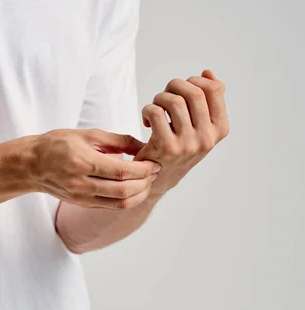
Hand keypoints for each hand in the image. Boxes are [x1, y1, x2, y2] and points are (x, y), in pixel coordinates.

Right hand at [29, 129, 159, 209]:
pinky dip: (127, 200)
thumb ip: (117, 140)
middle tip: (155, 171)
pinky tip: (134, 189)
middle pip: (124, 190)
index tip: (155, 162)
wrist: (31, 165)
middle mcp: (82, 183)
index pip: (122, 171)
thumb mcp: (86, 134)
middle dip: (145, 182)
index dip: (144, 169)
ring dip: (139, 194)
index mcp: (83, 162)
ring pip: (120, 203)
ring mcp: (81, 197)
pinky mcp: (82, 204)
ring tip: (147, 181)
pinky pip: (111, 206)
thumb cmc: (56, 144)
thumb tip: (143, 145)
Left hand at [135, 70, 229, 196]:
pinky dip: (147, 110)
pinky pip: (156, 113)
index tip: (182, 88)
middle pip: (194, 92)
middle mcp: (207, 138)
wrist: (159, 179)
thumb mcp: (199, 127)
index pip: (215, 90)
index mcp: (219, 129)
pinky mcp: (166, 148)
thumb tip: (208, 73)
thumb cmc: (178, 147)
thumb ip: (208, 101)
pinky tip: (148, 120)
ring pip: (174, 101)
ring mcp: (188, 144)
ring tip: (156, 107)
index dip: (195, 80)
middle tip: (165, 95)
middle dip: (175, 86)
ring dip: (160, 98)